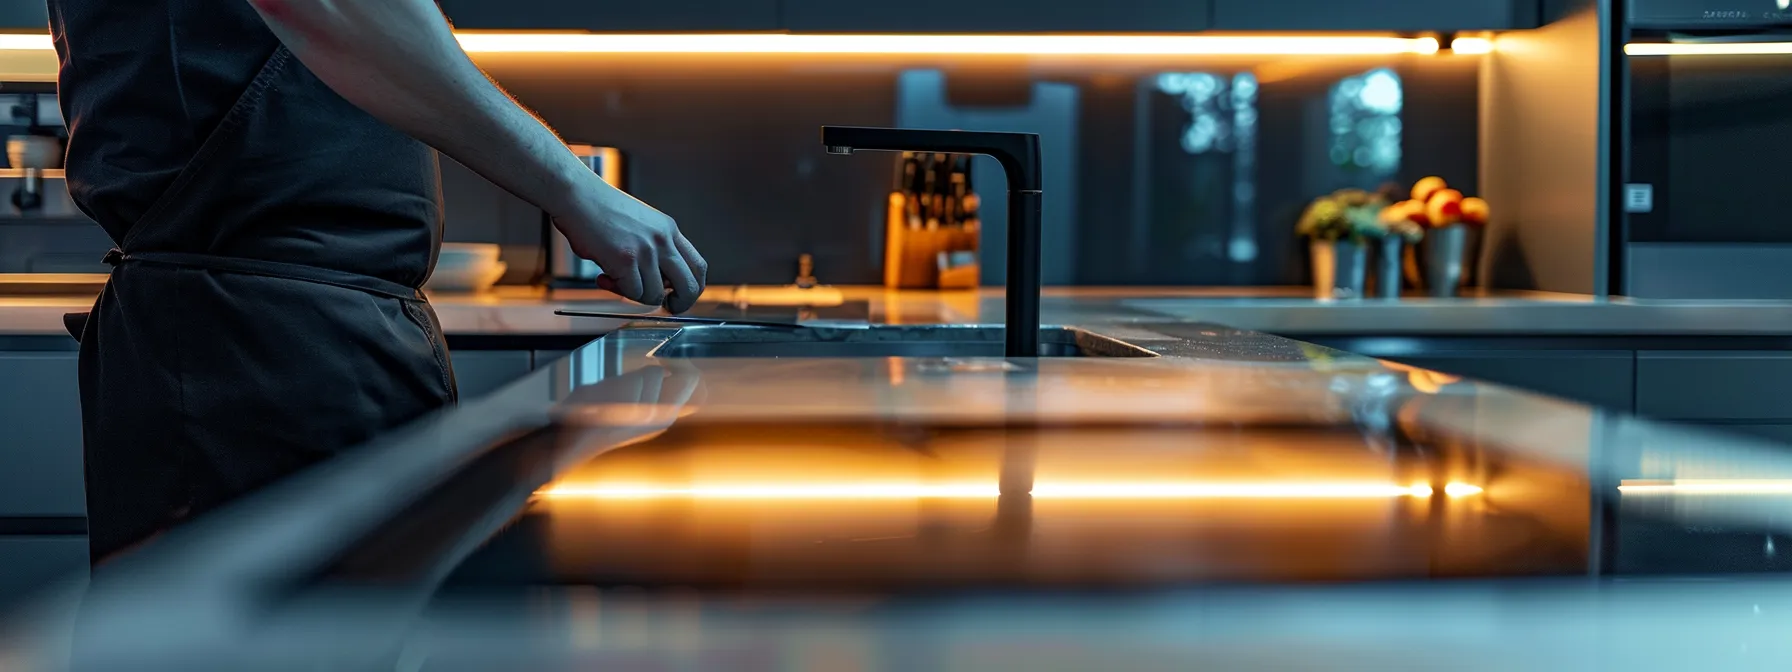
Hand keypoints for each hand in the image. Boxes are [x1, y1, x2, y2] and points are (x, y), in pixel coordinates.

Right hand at [552, 182, 706, 312]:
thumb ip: (653, 251)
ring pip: (656, 294)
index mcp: (669, 230)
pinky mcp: (625, 259)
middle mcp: (662, 239)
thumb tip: (657, 286)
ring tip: (616, 280)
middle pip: (690, 285)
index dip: (692, 288)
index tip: (680, 296)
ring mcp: (646, 250)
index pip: (698, 266)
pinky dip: (618, 291)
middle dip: (681, 303)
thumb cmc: (599, 210)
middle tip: (667, 307)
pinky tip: (604, 277)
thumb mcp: (640, 225)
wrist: (576, 195)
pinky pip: (633, 292)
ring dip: (636, 296)